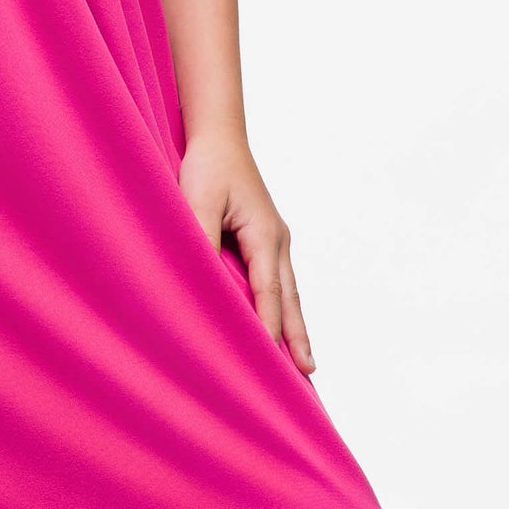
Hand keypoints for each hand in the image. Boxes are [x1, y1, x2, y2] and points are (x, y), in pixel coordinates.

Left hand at [177, 132, 314, 372]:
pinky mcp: (265, 237)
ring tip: (305, 359)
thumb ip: (201, 239)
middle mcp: (277, 241)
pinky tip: (281, 319)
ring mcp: (275, 239)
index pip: (268, 292)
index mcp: (265, 234)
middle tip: (309, 372)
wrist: (219, 136)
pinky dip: (283, 305)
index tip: (268, 358)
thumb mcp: (198, 201)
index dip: (268, 326)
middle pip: (290, 298)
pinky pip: (278, 280)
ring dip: (295, 325)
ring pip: (288, 291)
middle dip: (298, 336)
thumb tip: (204, 279)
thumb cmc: (209, 165)